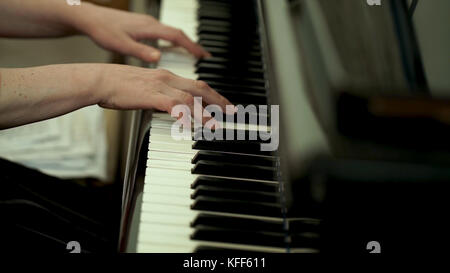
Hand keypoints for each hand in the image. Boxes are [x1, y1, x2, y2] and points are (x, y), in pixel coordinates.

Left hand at [74, 3, 209, 61]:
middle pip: (178, 34)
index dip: (191, 46)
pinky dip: (173, 41)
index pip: (176, 36)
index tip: (203, 56)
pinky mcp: (142, 26)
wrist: (89, 17)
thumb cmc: (103, 30)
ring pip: (172, 33)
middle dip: (193, 45)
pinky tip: (172, 48)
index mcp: (149, 28)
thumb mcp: (121, 44)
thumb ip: (141, 52)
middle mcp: (151, 24)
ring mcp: (147, 24)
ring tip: (194, 54)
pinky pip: (164, 33)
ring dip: (184, 43)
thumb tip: (159, 58)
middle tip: (205, 57)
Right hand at [95, 64, 233, 122]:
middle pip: (200, 87)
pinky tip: (192, 124)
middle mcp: (167, 78)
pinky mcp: (151, 95)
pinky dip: (185, 115)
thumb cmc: (118, 86)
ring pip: (190, 97)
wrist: (100, 80)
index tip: (223, 104)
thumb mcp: (145, 89)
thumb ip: (160, 97)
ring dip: (205, 112)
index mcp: (166, 76)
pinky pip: (173, 105)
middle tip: (231, 111)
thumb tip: (172, 109)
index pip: (196, 84)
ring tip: (215, 124)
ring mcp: (160, 86)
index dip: (213, 94)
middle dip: (218, 100)